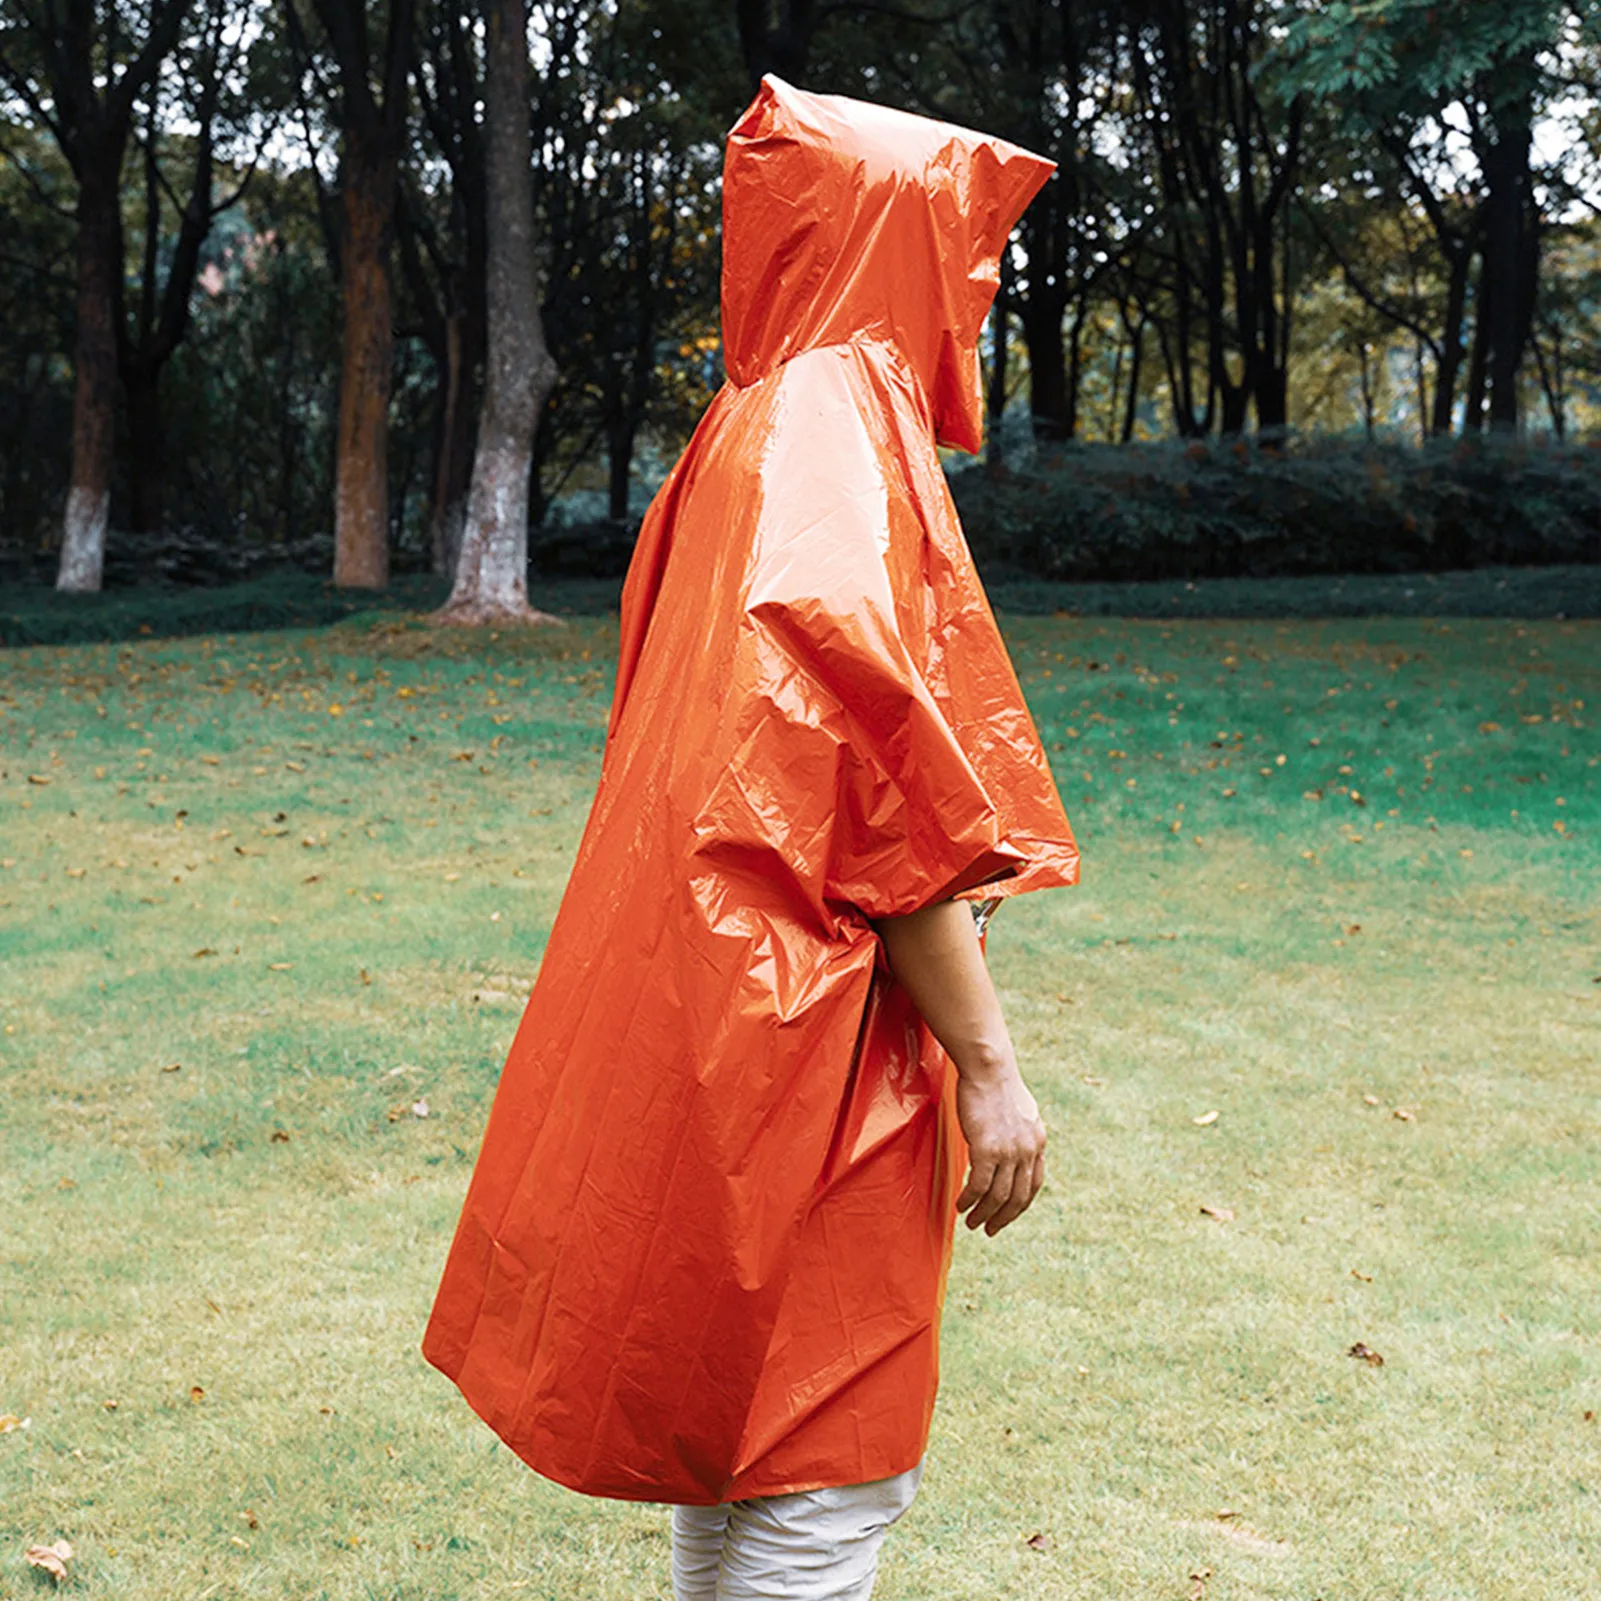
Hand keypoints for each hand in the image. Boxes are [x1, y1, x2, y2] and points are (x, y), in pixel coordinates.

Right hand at [954, 1061, 1047, 1235]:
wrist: (989, 1068)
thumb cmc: (997, 1084)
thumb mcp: (1020, 1111)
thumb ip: (1020, 1132)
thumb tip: (1014, 1143)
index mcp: (1038, 1142)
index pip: (1034, 1185)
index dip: (1020, 1206)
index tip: (1007, 1216)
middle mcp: (1028, 1150)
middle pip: (1018, 1197)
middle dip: (1003, 1218)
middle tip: (989, 1230)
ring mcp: (1009, 1151)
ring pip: (998, 1196)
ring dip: (983, 1214)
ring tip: (971, 1223)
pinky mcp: (987, 1149)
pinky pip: (978, 1185)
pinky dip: (969, 1200)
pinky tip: (961, 1206)